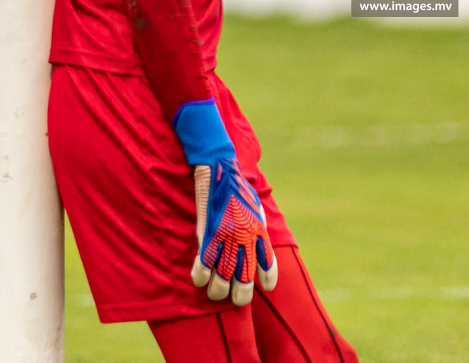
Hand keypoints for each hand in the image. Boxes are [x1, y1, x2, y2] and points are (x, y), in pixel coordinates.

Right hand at [191, 159, 277, 305]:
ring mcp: (226, 236)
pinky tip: (200, 280)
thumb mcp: (255, 208)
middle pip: (245, 276)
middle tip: (237, 300)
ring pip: (222, 275)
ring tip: (216, 293)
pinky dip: (201, 275)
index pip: (268, 262)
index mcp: (259, 230)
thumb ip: (257, 228)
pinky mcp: (208, 233)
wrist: (220, 169)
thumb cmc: (237, 188)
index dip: (268, 278)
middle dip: (241, 294)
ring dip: (218, 289)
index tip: (266, 287)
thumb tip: (257, 244)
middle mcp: (245, 237)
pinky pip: (204, 262)